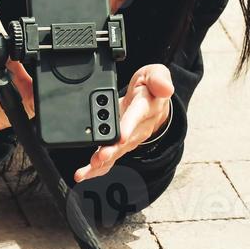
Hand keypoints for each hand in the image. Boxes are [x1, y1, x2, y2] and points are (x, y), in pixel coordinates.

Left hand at [74, 63, 174, 182]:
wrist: (154, 102)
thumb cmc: (151, 87)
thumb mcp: (156, 73)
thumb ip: (159, 78)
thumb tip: (166, 89)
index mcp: (146, 107)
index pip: (137, 117)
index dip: (128, 127)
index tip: (120, 137)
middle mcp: (138, 127)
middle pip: (125, 142)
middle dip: (111, 151)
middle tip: (98, 159)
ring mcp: (130, 139)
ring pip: (116, 153)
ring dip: (101, 164)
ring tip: (86, 171)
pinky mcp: (120, 145)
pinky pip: (110, 159)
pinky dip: (96, 169)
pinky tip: (83, 175)